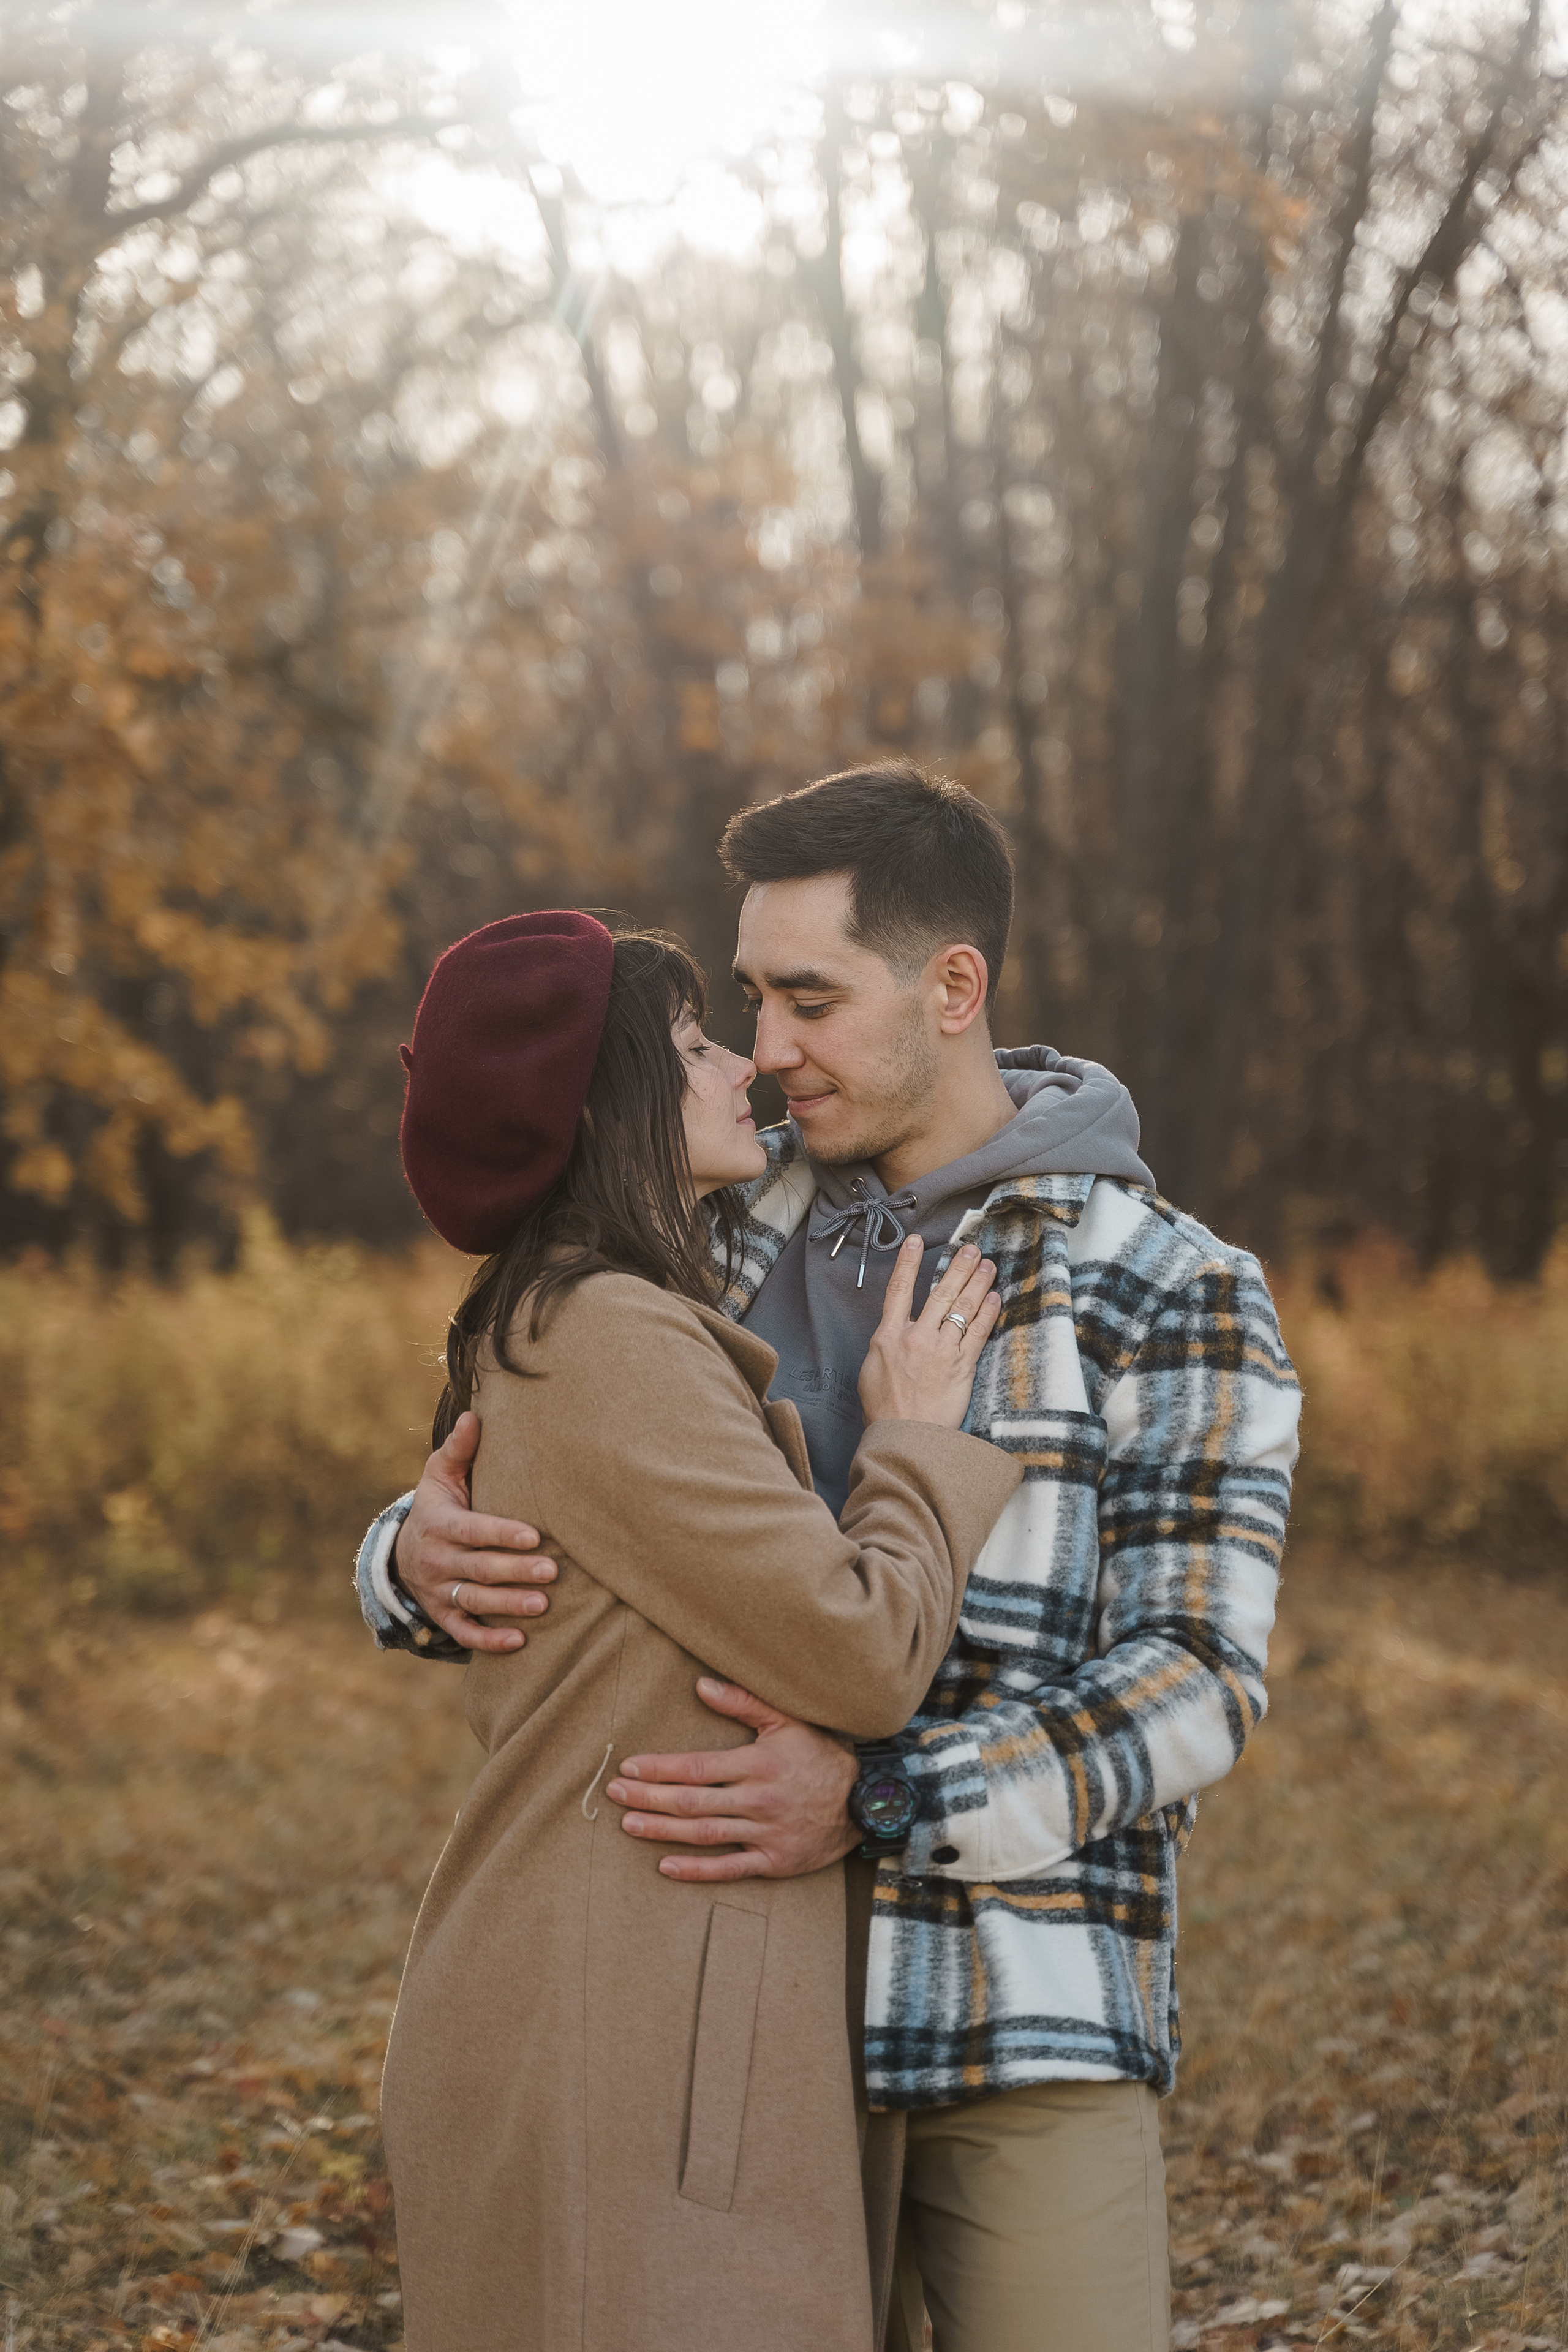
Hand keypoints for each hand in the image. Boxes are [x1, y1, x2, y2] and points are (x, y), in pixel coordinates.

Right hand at [395, 1410, 557, 1653]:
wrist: (402, 1552)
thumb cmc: (437, 1505)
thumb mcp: (438, 1475)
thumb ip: (458, 1450)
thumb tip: (474, 1416)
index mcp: (439, 1524)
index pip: (473, 1531)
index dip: (502, 1534)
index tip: (534, 1536)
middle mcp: (436, 1560)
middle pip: (478, 1569)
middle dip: (514, 1571)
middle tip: (552, 1572)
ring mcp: (438, 1591)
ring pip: (473, 1602)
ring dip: (507, 1606)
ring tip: (542, 1605)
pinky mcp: (441, 1615)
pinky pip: (463, 1632)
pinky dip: (488, 1641)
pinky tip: (519, 1642)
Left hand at [606, 1679, 859, 1881]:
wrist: (867, 1801)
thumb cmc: (822, 1755)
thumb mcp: (789, 1719)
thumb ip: (744, 1702)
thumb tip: (700, 1684)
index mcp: (758, 1763)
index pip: (696, 1767)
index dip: (659, 1768)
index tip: (629, 1766)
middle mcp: (758, 1799)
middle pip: (691, 1801)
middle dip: (648, 1796)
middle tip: (614, 1793)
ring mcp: (765, 1833)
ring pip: (703, 1834)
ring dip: (661, 1831)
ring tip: (629, 1824)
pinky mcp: (774, 1861)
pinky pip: (729, 1868)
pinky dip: (696, 1871)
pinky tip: (666, 1867)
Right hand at [857, 1237, 1000, 1428]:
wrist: (904, 1439)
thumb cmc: (884, 1409)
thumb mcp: (871, 1370)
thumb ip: (885, 1344)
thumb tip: (895, 1330)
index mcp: (888, 1337)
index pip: (899, 1290)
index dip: (908, 1263)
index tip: (916, 1241)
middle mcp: (916, 1338)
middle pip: (940, 1293)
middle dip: (957, 1267)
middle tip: (971, 1248)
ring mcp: (941, 1351)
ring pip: (963, 1308)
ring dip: (978, 1283)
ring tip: (988, 1265)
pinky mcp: (962, 1367)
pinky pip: (978, 1333)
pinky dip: (987, 1312)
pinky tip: (995, 1297)